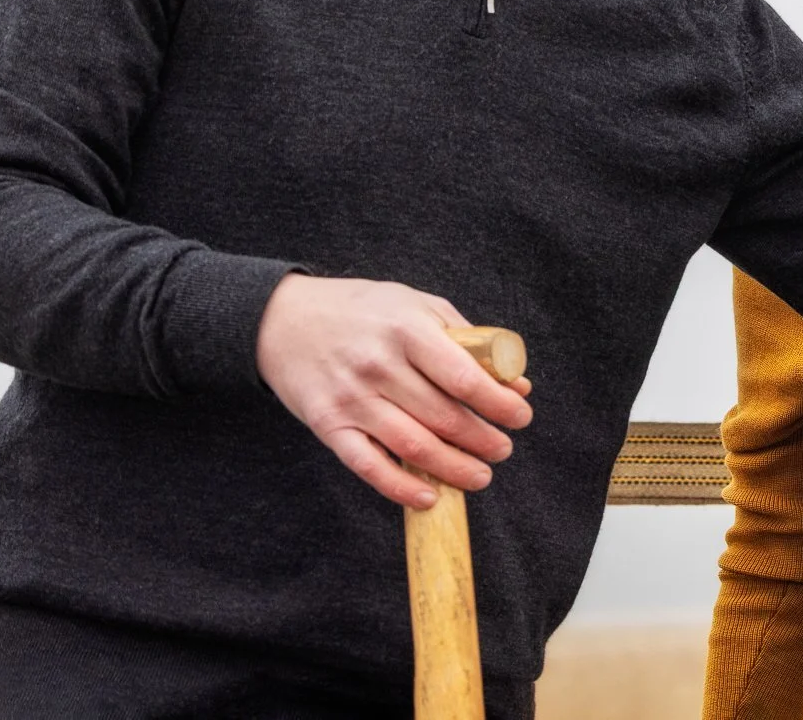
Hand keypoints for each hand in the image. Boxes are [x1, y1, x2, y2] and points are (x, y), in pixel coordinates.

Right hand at [255, 275, 533, 509]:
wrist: (281, 319)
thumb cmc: (362, 310)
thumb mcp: (416, 305)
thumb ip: (467, 340)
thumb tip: (515, 382)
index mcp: (407, 330)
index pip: (465, 378)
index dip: (500, 405)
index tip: (521, 417)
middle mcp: (379, 366)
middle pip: (444, 418)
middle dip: (484, 441)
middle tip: (504, 450)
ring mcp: (351, 399)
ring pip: (414, 447)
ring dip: (455, 468)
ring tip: (481, 475)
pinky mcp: (328, 425)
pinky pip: (368, 466)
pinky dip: (401, 488)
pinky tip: (429, 497)